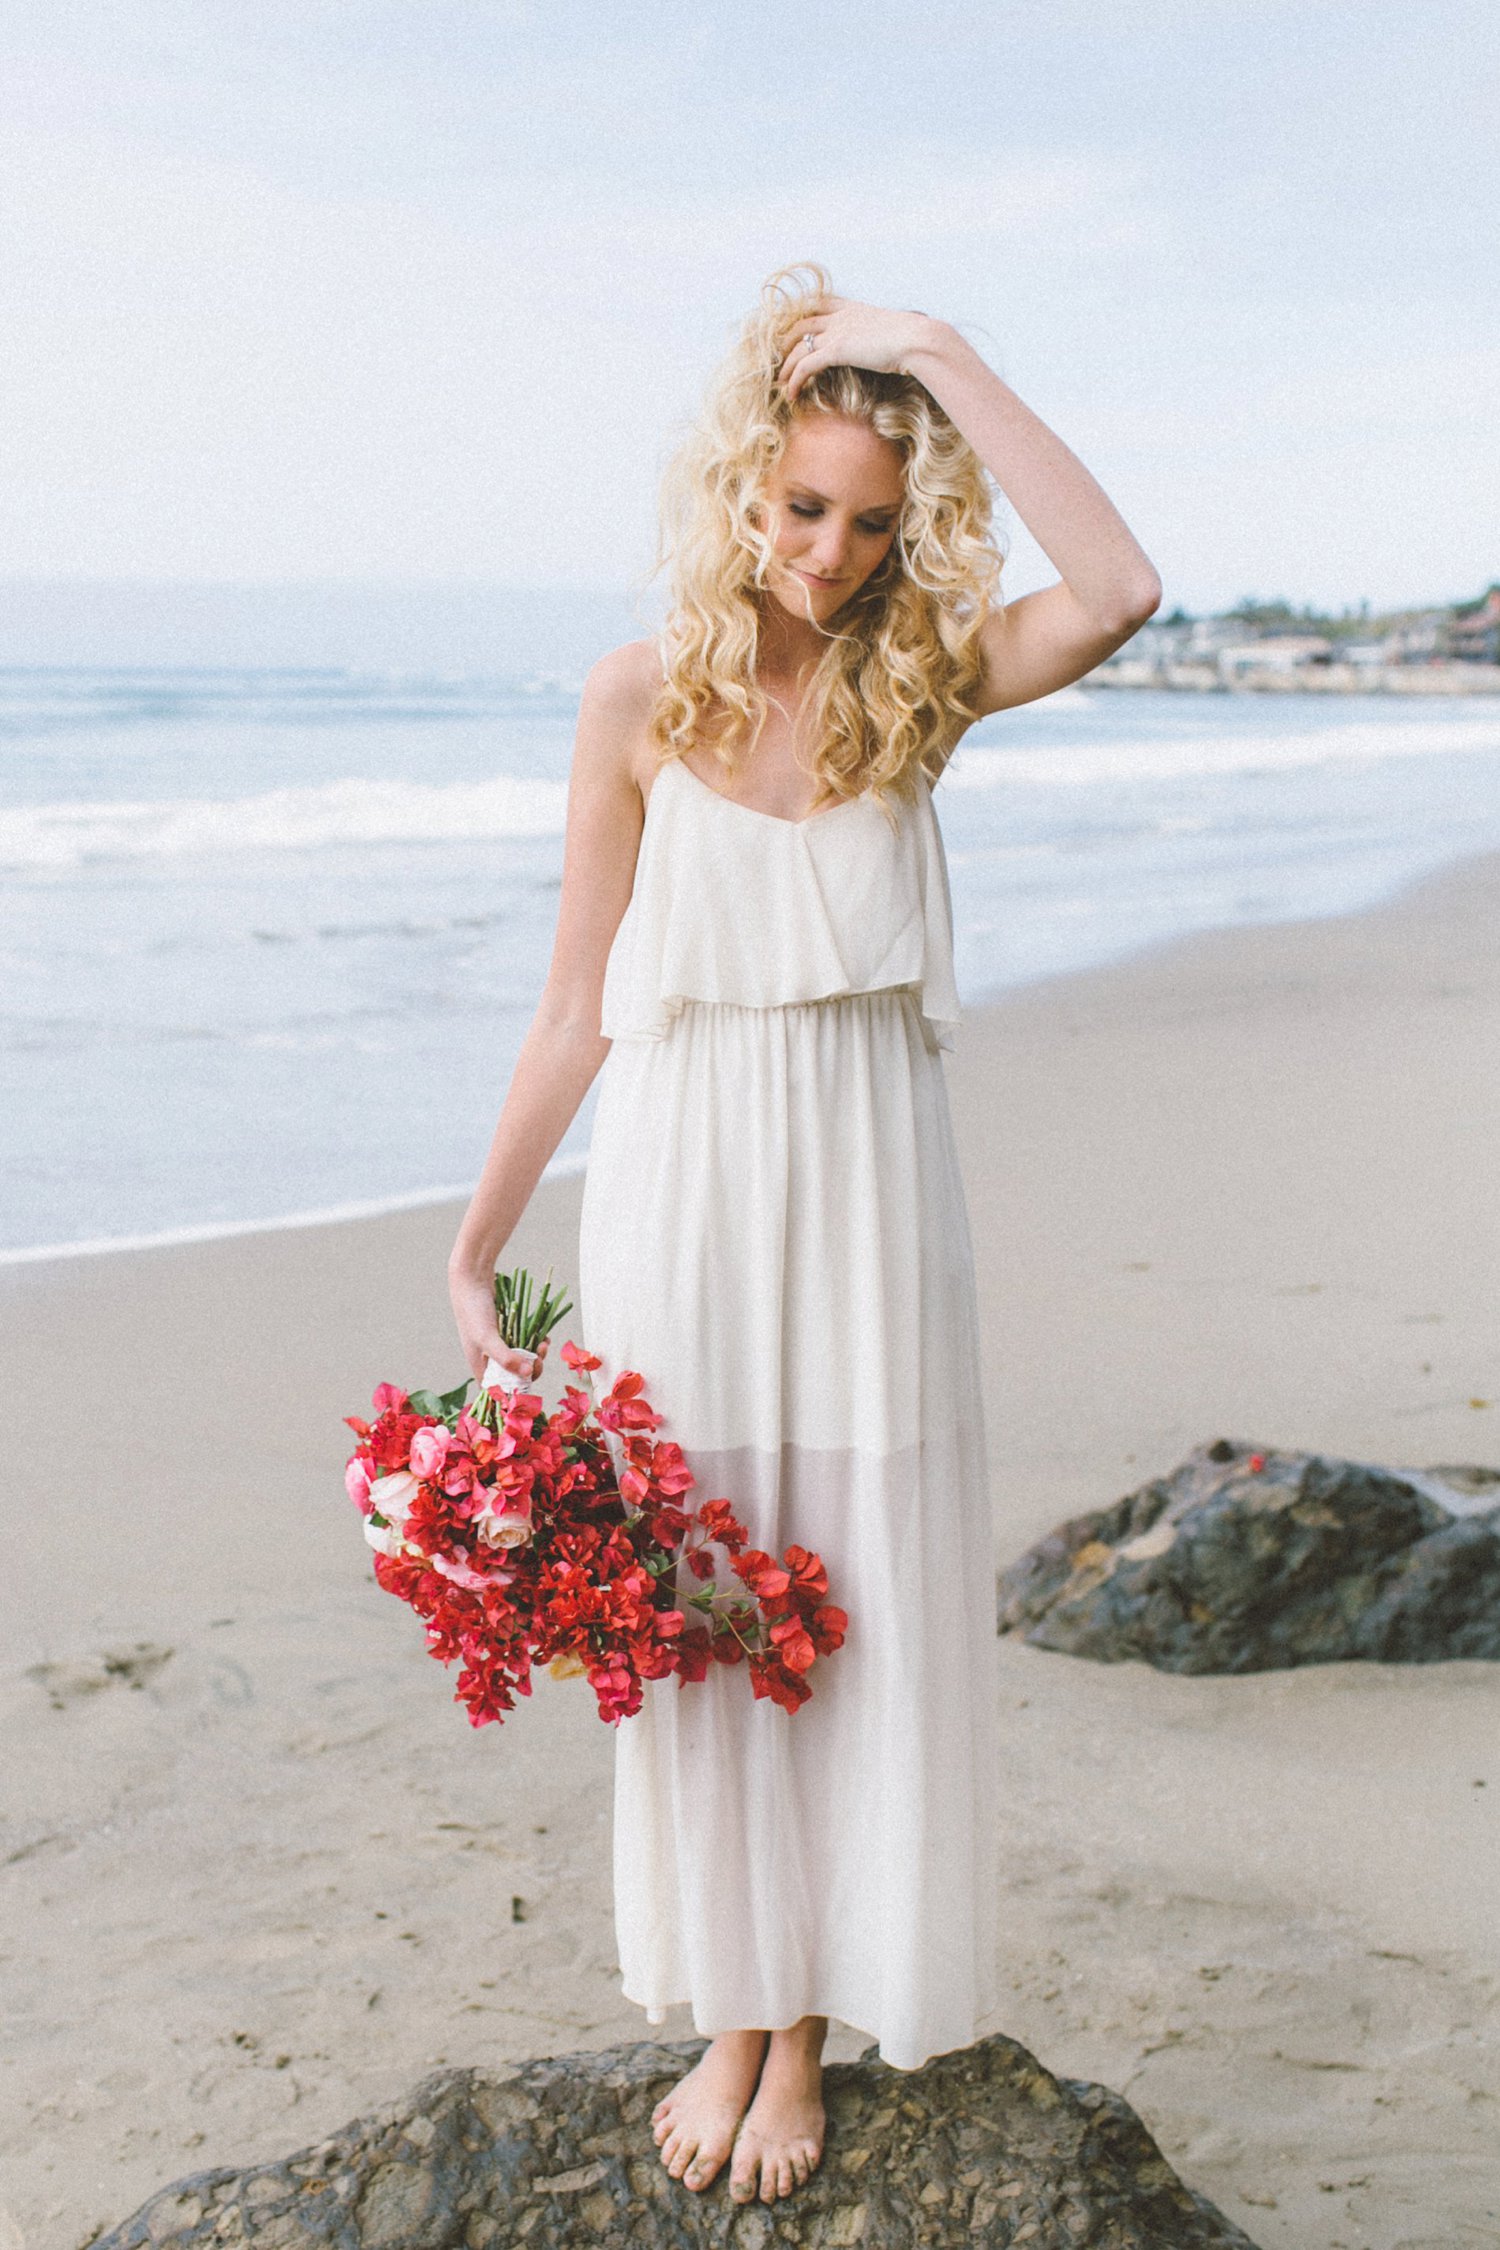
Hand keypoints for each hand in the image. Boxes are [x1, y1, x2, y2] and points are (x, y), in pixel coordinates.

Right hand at [448, 1263, 550, 1386]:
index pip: (500, 1389)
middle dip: (532, 1368)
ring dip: (536, 1355)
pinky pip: (526, 1343)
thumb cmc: (473, 1311)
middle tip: (540, 1358)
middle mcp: (490, 1359)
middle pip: (516, 1375)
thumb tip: (527, 1374)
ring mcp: (501, 1345)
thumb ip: (506, 1358)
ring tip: (543, 1344)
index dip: (517, 1388)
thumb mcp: (487, 1338)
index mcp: (481, 1366)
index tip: (530, 1376)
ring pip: (524, 1359)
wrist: (473, 1279)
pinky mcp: (509, 1332)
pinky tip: (543, 1337)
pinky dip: (536, 1342)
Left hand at [777, 295, 940, 402]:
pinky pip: (805, 365)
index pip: (821, 302)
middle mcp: (842, 316)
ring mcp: (837, 331)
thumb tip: (890, 347)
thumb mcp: (895, 332)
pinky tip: (791, 394)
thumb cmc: (915, 341)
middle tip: (779, 359)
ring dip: (785, 365)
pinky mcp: (836, 349)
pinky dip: (794, 380)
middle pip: (801, 323)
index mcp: (855, 308)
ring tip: (780, 383)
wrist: (918, 340)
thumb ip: (882, 336)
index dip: (804, 313)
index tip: (793, 327)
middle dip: (786, 341)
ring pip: (798, 345)